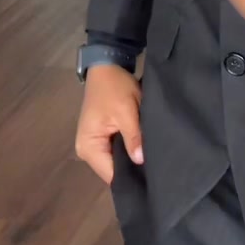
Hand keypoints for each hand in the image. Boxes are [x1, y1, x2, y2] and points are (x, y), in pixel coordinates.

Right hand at [75, 65, 142, 184]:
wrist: (107, 65)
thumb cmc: (115, 87)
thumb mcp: (127, 110)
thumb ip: (133, 137)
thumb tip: (141, 162)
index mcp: (88, 147)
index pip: (111, 175)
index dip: (131, 178)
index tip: (153, 179)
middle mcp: (86, 151)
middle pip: (112, 170)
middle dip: (132, 169)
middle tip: (158, 170)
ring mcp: (92, 144)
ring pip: (115, 161)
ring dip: (131, 160)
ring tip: (153, 162)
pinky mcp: (100, 137)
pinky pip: (115, 151)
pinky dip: (127, 150)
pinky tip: (142, 151)